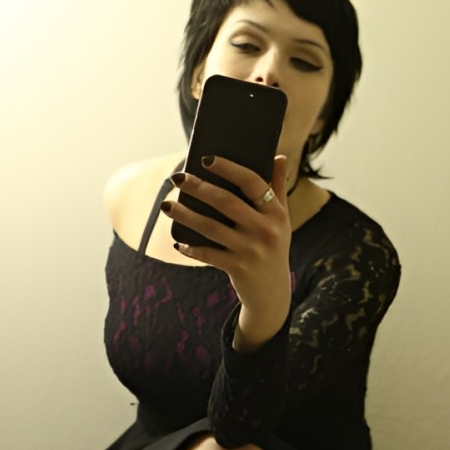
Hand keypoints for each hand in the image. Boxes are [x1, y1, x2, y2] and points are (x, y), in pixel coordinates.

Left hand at [162, 155, 291, 351]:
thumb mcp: (281, 219)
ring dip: (185, 215)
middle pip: (226, 202)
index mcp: (276, 213)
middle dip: (198, 188)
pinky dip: (191, 248)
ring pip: (211, 227)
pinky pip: (208, 254)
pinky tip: (178, 242)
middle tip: (176, 178)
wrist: (272, 292)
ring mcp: (251, 250)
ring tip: (167, 206)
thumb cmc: (274, 247)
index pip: (252, 182)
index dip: (229, 168)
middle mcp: (265, 230)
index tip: (206, 159)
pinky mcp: (237, 268)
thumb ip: (278, 188)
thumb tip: (279, 156)